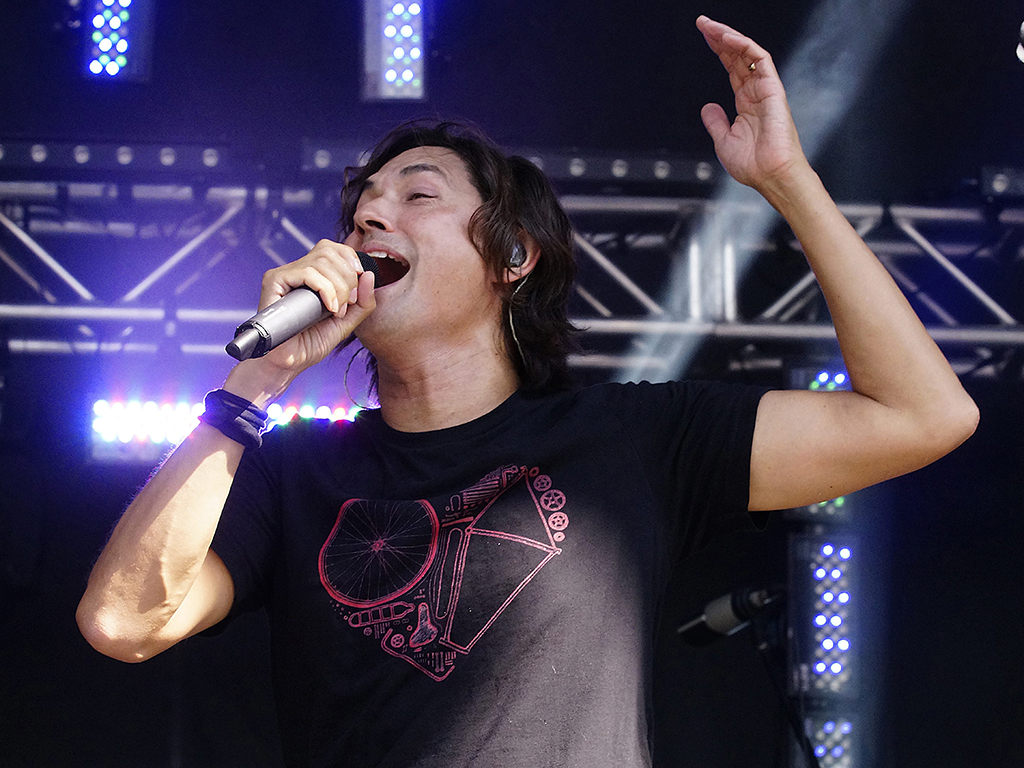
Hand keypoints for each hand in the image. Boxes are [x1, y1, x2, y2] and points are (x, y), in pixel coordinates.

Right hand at [236, 240, 375, 387]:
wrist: (289, 363)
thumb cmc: (311, 344)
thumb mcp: (346, 322)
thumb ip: (362, 302)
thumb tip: (369, 274)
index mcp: (312, 274)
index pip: (333, 249)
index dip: (351, 262)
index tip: (357, 290)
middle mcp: (296, 270)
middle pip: (329, 251)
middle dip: (348, 278)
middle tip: (348, 305)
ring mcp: (284, 274)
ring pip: (320, 260)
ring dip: (338, 287)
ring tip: (337, 311)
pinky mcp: (274, 281)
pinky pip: (307, 272)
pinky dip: (325, 289)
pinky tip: (330, 308)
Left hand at [696, 15, 808, 192]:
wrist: (771, 176)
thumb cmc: (753, 165)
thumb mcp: (724, 142)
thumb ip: (716, 122)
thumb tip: (707, 106)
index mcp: (746, 103)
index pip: (732, 68)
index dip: (719, 51)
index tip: (705, 36)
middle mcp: (756, 92)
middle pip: (738, 56)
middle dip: (720, 38)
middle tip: (703, 23)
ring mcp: (766, 89)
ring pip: (748, 53)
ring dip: (729, 37)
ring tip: (711, 26)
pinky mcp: (773, 89)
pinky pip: (760, 59)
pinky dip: (744, 46)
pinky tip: (728, 38)